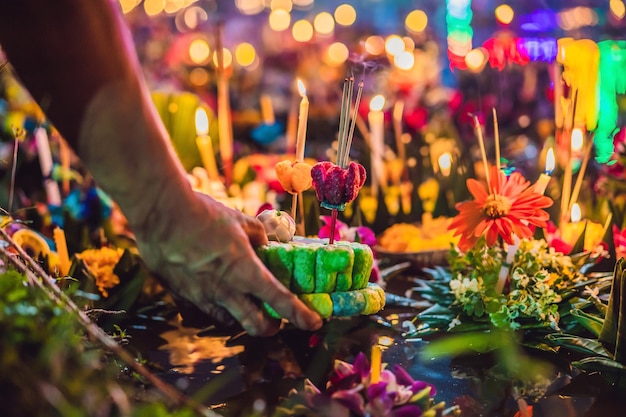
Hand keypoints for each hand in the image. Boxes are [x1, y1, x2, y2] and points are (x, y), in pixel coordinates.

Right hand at [133, 192, 321, 335]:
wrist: (161, 214)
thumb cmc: (203, 214)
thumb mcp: (239, 220)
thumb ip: (257, 235)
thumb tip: (265, 242)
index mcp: (245, 271)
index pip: (281, 301)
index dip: (300, 315)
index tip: (314, 322)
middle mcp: (225, 291)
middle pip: (256, 326)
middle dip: (271, 328)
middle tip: (276, 320)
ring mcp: (201, 296)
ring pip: (228, 321)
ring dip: (241, 318)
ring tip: (244, 304)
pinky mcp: (182, 294)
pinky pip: (203, 309)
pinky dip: (214, 305)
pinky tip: (212, 290)